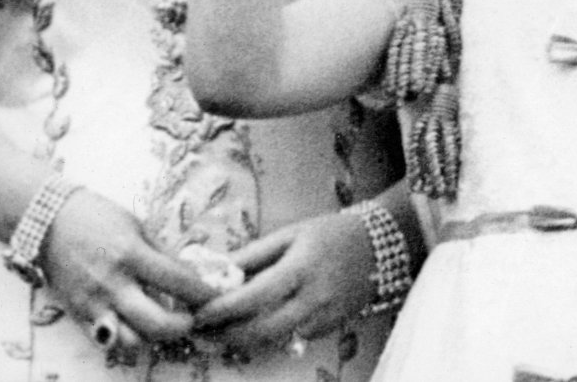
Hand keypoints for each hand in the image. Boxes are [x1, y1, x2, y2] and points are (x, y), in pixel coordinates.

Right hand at [41, 189, 217, 362]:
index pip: (177, 281)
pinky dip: (125, 340)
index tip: (215, 297)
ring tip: (162, 325)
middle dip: (183, 326)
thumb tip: (188, 273)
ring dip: (153, 338)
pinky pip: (107, 342)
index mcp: (131, 254)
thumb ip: (159, 252)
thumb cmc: (97, 216)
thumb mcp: (135, 225)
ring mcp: (94, 304)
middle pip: (157, 323)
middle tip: (192, 319)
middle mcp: (113, 283)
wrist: (48, 221)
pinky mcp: (79, 316)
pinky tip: (135, 327)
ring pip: (132, 342)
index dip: (202, 293)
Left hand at [191, 211, 374, 356]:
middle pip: (262, 331)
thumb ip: (254, 255)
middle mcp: (312, 299)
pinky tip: (249, 329)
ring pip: (274, 342)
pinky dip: (268, 338)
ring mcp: (322, 319)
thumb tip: (218, 270)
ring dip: (242, 342)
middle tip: (200, 333)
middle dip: (227, 336)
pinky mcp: (328, 330)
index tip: (199, 314)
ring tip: (215, 334)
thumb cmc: (329, 233)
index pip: (255, 296)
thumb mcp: (290, 234)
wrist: (377, 246)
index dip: (224, 309)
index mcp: (300, 268)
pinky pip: (291, 339)